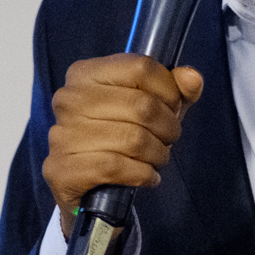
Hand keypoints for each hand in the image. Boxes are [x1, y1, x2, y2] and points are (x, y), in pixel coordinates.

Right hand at [45, 54, 204, 239]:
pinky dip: (143, 174)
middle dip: (168, 127)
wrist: (85, 186)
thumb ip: (174, 89)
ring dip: (158, 154)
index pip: (141, 67)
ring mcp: (62, 134)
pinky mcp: (63, 168)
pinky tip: (147, 176)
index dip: (169, 90)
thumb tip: (192, 78)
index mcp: (85, 73)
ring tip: (157, 158)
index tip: (172, 108)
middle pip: (142, 105)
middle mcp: (69, 99)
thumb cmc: (118, 137)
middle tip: (168, 139)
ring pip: (134, 139)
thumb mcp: (150, 107)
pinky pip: (118, 167)